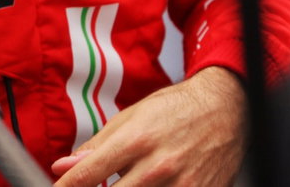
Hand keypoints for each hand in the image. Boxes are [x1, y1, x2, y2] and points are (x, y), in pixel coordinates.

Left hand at [50, 67, 246, 186]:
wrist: (226, 109)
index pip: (89, 174)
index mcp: (136, 139)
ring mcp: (181, 186)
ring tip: (134, 177)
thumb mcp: (131, 117)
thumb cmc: (175, 110)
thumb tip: (62, 167)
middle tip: (94, 185)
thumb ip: (96, 147)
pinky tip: (154, 182)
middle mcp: (158, 166)